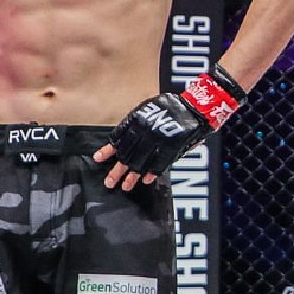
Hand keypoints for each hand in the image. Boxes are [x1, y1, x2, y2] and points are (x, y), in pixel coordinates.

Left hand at [95, 65, 245, 190]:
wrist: (195, 106)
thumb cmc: (171, 107)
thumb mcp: (148, 108)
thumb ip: (136, 124)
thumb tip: (123, 142)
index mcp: (137, 119)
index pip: (118, 138)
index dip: (108, 150)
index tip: (98, 159)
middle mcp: (145, 130)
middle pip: (126, 154)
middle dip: (117, 170)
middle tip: (109, 182)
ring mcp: (158, 140)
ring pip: (140, 162)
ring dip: (131, 176)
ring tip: (125, 186)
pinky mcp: (171, 148)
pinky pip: (158, 164)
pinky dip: (151, 173)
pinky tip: (145, 180)